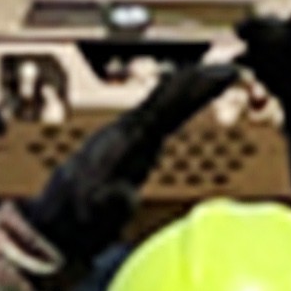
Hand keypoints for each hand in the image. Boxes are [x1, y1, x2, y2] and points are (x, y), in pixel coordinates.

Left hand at [27, 58, 243, 265]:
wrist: (53, 224)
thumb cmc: (75, 222)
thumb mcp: (94, 217)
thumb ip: (110, 204)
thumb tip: (125, 194)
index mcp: (124, 141)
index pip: (166, 104)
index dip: (197, 87)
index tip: (228, 73)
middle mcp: (126, 130)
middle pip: (169, 94)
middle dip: (202, 78)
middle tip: (237, 66)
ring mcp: (127, 136)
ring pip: (165, 101)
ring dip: (194, 87)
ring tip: (224, 75)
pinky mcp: (129, 146)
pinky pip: (162, 115)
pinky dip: (183, 102)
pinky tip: (195, 99)